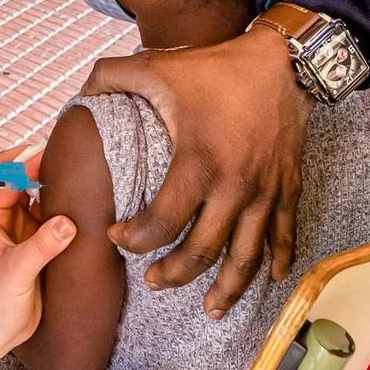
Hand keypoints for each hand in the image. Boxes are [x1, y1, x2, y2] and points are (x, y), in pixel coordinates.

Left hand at [0, 177, 74, 367]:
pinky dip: (69, 211)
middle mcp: (8, 216)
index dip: (27, 163)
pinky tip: (86, 208)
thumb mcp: (17, 273)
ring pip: (44, 197)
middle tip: (76, 163)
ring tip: (85, 182)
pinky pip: (57, 218)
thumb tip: (67, 222)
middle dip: (46, 168)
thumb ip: (41, 247)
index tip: (50, 157)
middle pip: (27, 180)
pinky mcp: (42, 243)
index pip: (8, 176)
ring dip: (60, 189)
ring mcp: (26, 229)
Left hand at [82, 29, 310, 316]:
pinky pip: (285, 234)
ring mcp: (265, 191)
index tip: (118, 238)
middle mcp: (234, 186)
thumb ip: (112, 76)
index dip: (136, 239)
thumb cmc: (216, 68)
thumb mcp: (158, 66)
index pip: (163, 222)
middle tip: (153, 283)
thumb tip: (82, 91)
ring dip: (228, 286)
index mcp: (197, 163)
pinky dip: (278, 260)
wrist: (282, 62)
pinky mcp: (288, 187)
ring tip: (209, 308)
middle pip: (202, 250)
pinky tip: (270, 279)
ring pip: (247, 255)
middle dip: (174, 273)